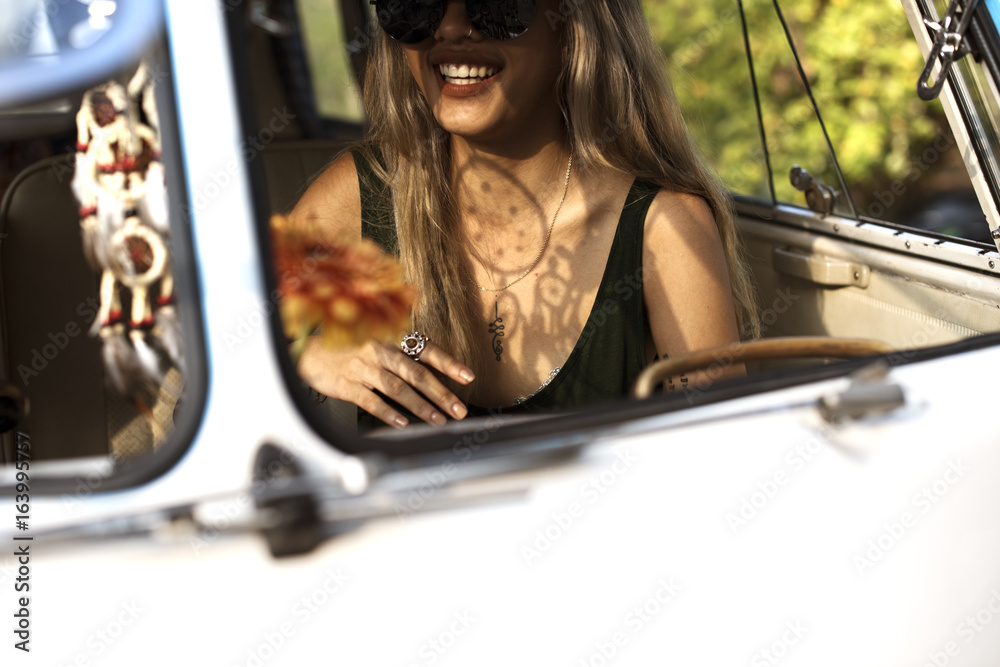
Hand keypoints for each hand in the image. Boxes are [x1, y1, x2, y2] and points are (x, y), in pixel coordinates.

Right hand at [297, 336, 474, 428]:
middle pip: (416, 373)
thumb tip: (436, 379)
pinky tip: (403, 423)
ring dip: (421, 406)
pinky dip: (388, 412)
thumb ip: (405, 358)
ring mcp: (363, 367)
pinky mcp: (347, 384)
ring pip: (397, 388)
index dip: (449, 363)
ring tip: (438, 420)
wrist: (312, 353)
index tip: (469, 377)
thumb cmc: (353, 351)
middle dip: (441, 393)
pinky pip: (371, 400)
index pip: (426, 350)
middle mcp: (380, 350)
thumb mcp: (380, 346)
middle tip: (459, 410)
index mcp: (392, 339)